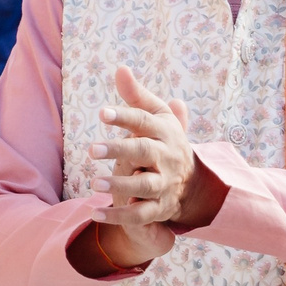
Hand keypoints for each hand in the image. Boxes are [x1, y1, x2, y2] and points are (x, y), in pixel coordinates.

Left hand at [87, 66, 223, 266]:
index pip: (144, 121)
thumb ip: (136, 96)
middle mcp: (166, 157)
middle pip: (144, 152)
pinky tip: (95, 214)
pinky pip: (140, 215)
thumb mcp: (156, 116)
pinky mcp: (160, 208)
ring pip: (143, 185)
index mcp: (164, 131)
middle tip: (92, 150)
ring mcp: (164, 183)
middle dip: (119, 151)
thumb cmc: (164, 140)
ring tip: (94, 183)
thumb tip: (120, 68)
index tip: (102, 113)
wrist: (192, 181)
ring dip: (119, 186)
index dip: (124, 117)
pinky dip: (118, 217)